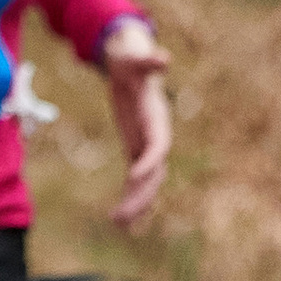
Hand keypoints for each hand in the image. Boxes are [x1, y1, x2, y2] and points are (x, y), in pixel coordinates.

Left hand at [102, 18, 170, 226]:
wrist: (131, 68)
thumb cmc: (131, 62)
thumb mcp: (134, 60)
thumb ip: (147, 61)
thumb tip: (163, 57)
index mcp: (157, 121)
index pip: (158, 146)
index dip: (149, 162)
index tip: (133, 177)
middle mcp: (156, 139)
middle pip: (153, 173)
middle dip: (140, 195)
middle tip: (122, 214)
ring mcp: (146, 148)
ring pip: (145, 184)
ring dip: (134, 204)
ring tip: (117, 223)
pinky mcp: (135, 152)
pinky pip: (134, 181)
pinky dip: (129, 199)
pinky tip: (119, 220)